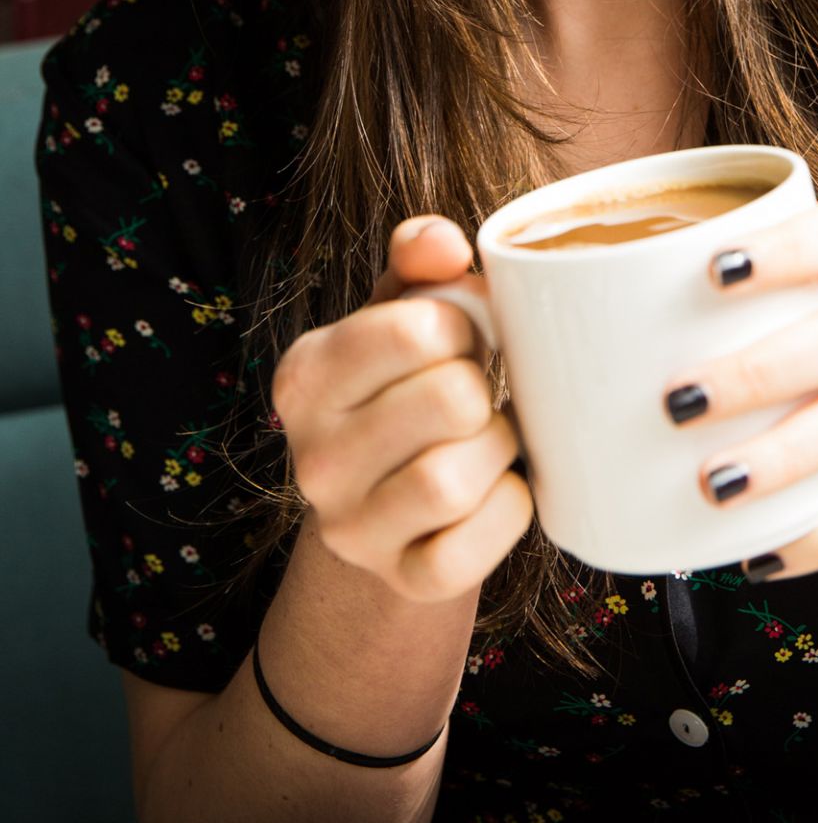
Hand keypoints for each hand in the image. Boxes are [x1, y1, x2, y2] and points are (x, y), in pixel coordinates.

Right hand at [271, 216, 532, 601]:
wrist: (395, 502)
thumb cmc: (408, 383)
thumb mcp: (403, 312)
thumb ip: (420, 260)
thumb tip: (444, 244)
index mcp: (306, 375)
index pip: (415, 329)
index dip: (464, 323)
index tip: (462, 337)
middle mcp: (313, 457)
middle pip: (449, 401)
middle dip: (484, 389)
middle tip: (477, 393)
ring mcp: (352, 528)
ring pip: (455, 478)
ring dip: (498, 449)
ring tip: (488, 438)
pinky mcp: (401, 579)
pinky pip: (470, 551)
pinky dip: (506, 512)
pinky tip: (497, 489)